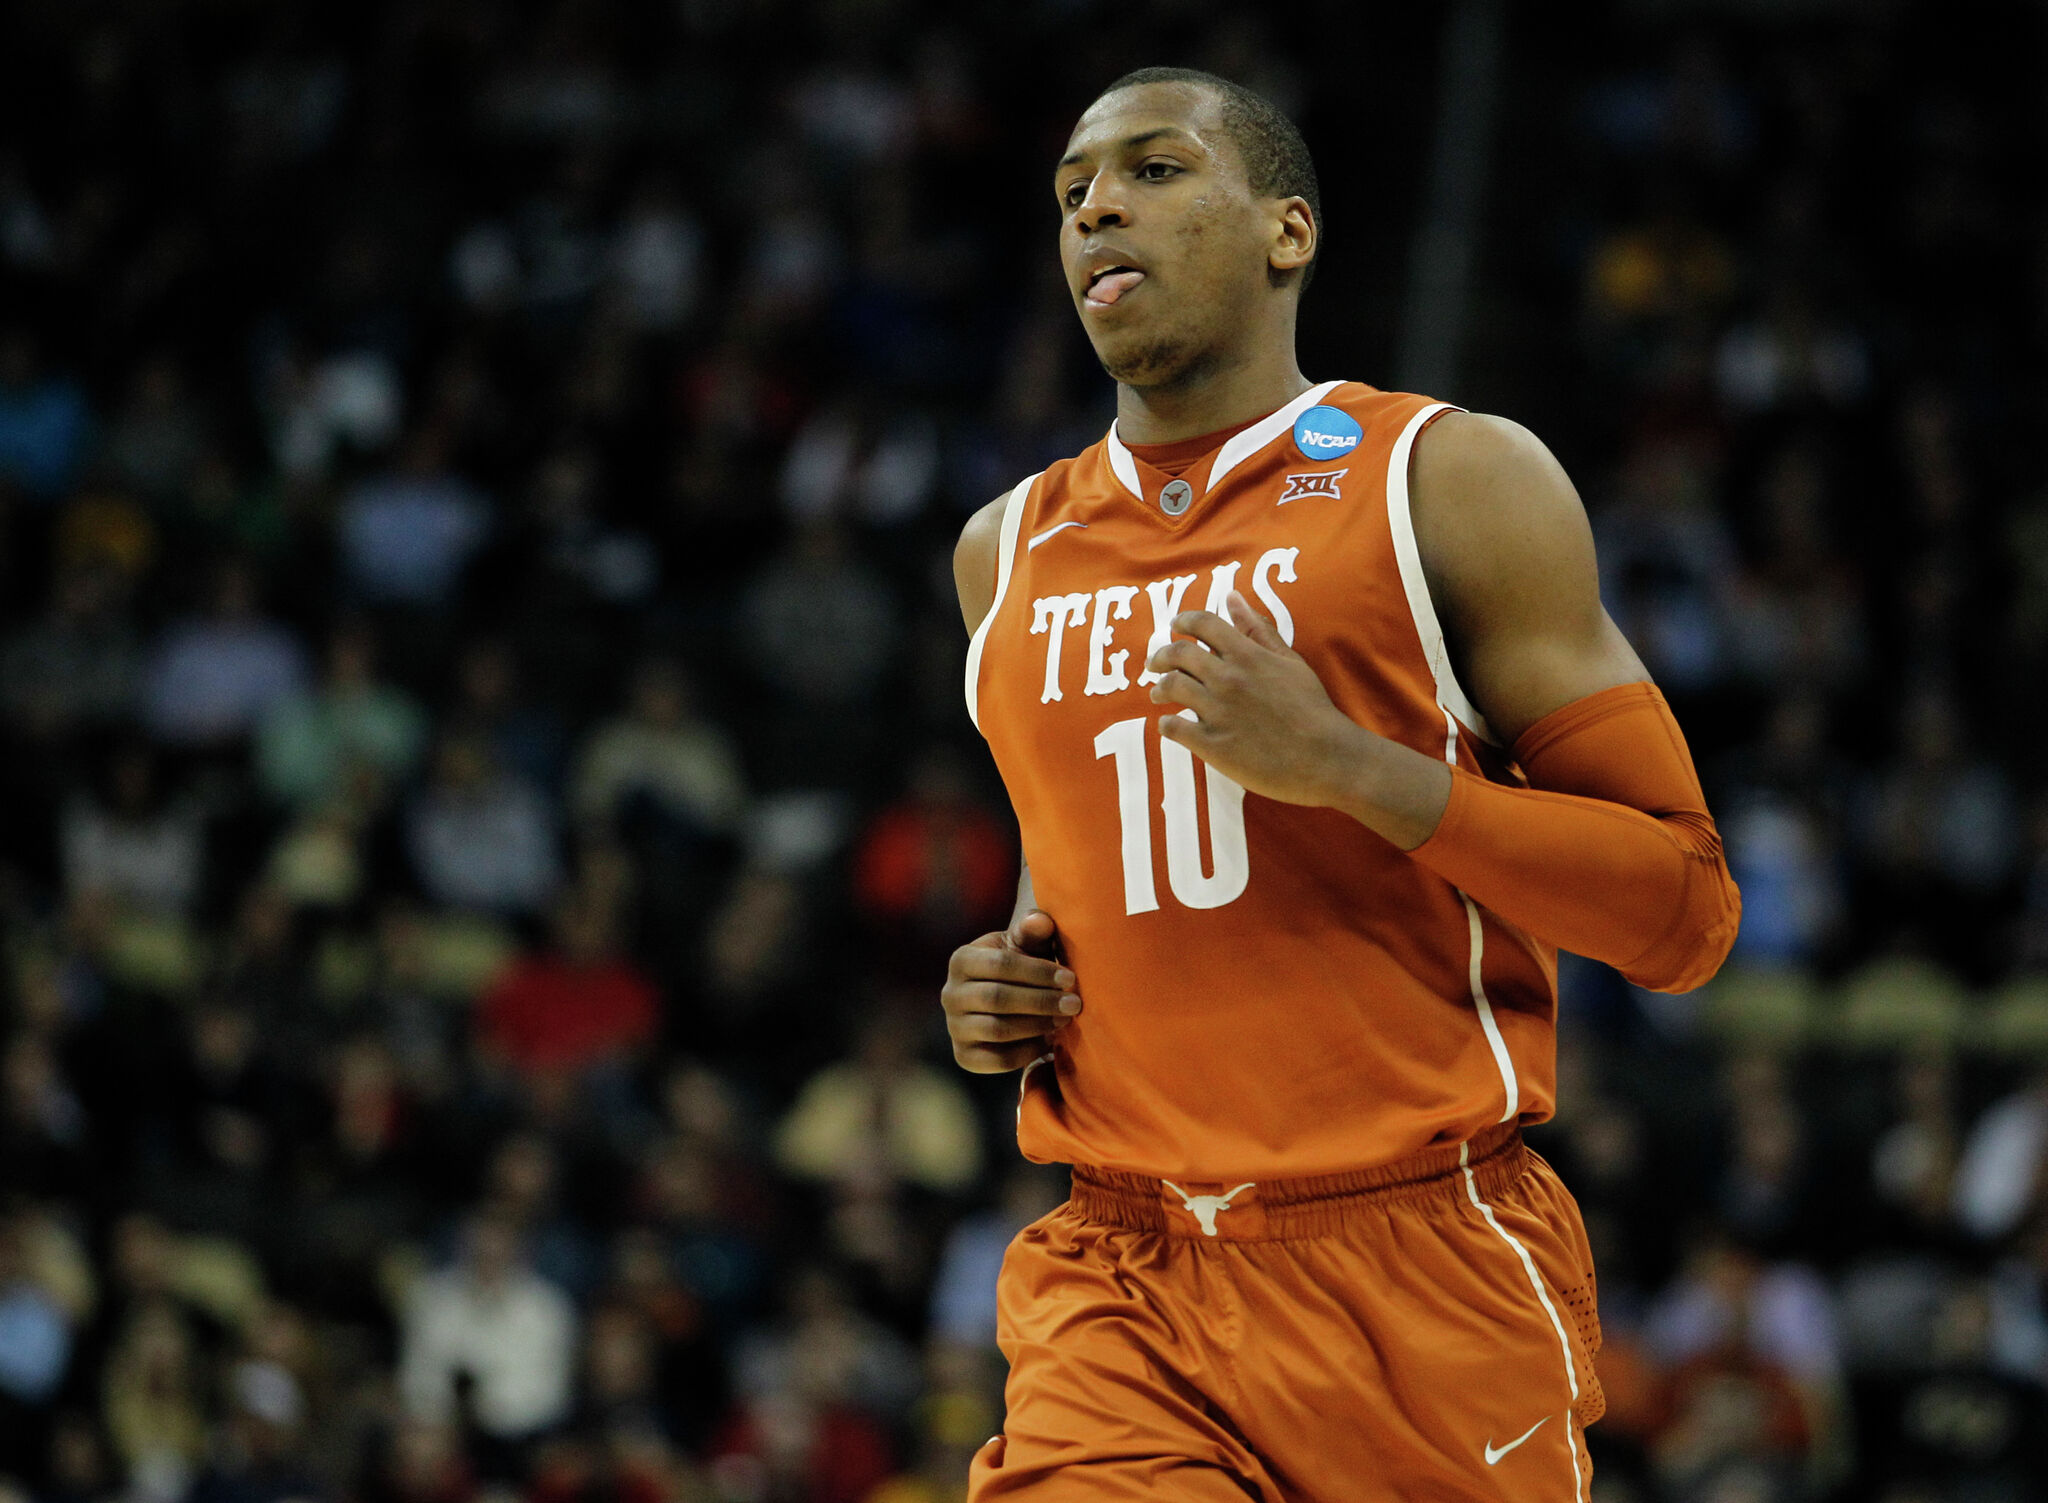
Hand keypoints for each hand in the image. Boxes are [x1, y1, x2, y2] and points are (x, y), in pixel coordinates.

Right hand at [941, 908, 1079, 1072]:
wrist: (1008, 1001)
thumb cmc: (1022, 965)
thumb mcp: (1027, 944)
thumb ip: (1034, 930)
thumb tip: (1040, 920)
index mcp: (962, 959)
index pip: (1000, 964)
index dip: (1037, 972)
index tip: (1070, 978)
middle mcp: (950, 994)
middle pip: (997, 999)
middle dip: (1041, 1001)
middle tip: (1075, 1003)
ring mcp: (954, 1027)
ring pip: (997, 1029)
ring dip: (1037, 1025)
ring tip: (1064, 1020)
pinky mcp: (964, 1056)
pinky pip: (997, 1059)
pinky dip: (1027, 1051)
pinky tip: (1048, 1040)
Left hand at [1144, 590, 1368, 808]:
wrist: (1325, 757)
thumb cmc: (1312, 708)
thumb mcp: (1289, 661)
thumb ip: (1258, 630)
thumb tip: (1233, 598)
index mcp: (1247, 655)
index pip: (1202, 624)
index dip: (1183, 620)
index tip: (1175, 626)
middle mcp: (1227, 678)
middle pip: (1177, 654)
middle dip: (1161, 656)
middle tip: (1155, 664)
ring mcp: (1217, 712)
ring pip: (1170, 688)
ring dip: (1159, 689)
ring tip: (1158, 695)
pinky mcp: (1212, 745)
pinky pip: (1173, 728)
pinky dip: (1166, 724)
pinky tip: (1170, 725)